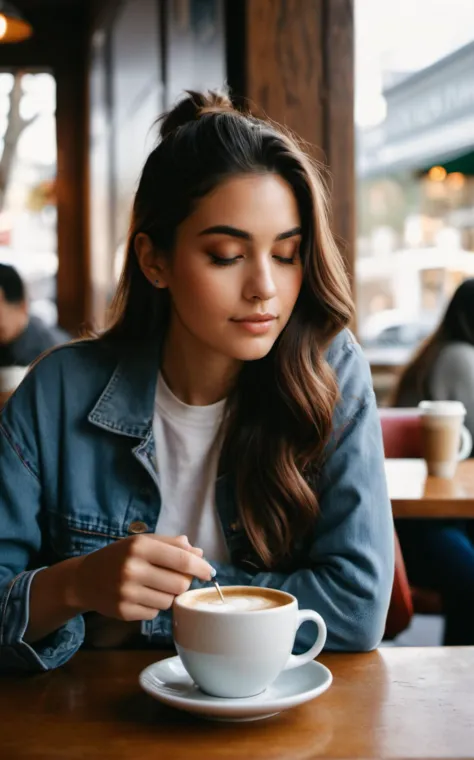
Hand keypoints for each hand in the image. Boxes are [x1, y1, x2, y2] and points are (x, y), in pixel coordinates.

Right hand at [73, 534, 212, 620]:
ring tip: (152, 585)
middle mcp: (132, 569)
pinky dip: (154, 605)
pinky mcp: (124, 612)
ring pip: (170, 601)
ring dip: (168, 594)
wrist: (84, 579)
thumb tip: (199, 552)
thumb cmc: (120, 556)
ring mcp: (126, 592)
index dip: (200, 566)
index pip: (181, 559)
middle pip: (180, 584)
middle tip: (174, 577)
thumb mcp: (143, 542)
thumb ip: (172, 545)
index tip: (210, 571)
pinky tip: (140, 595)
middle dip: (183, 581)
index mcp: (139, 546)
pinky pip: (155, 612)